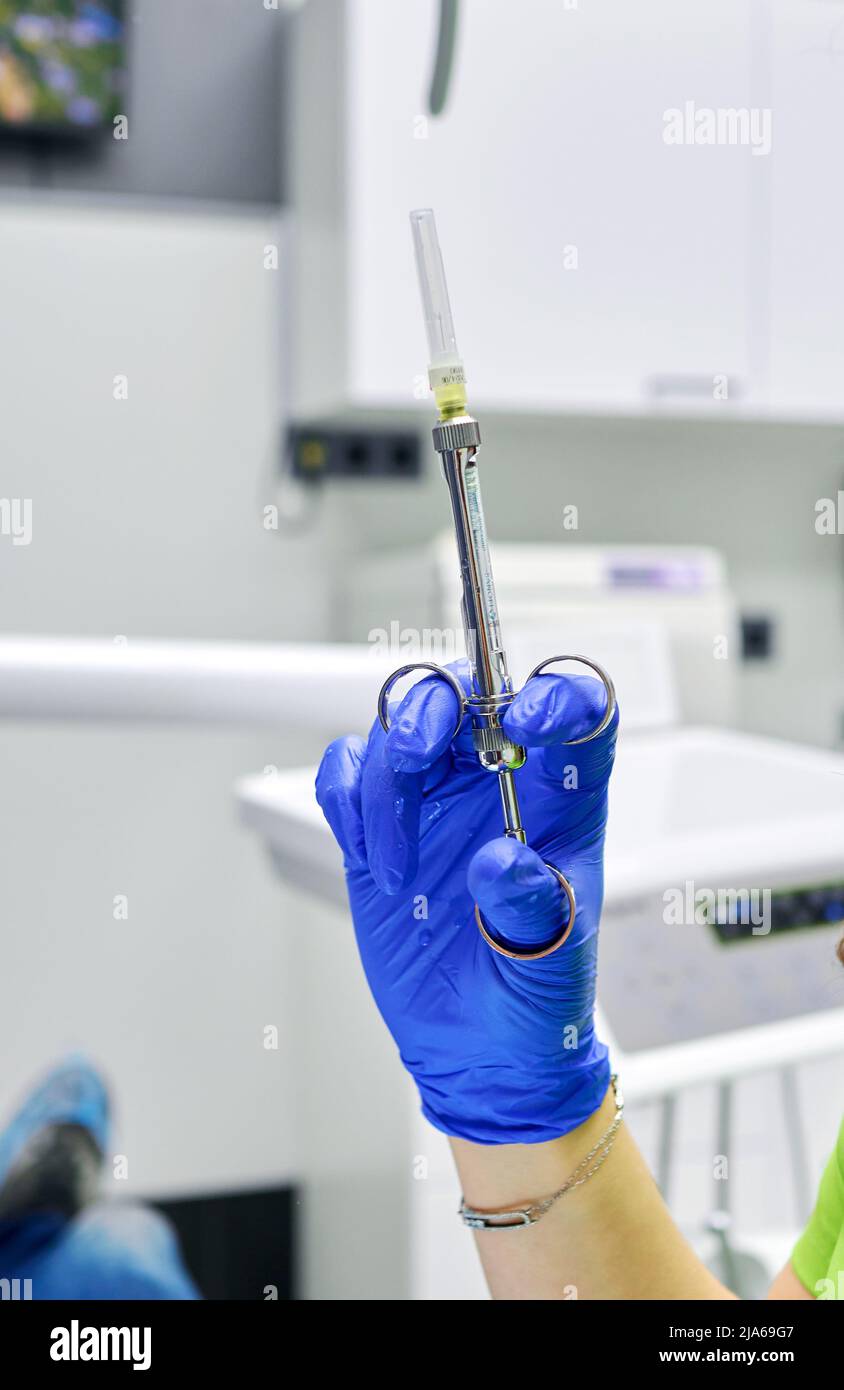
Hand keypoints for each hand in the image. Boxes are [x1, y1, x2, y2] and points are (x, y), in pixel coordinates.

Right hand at [316, 663, 617, 1143]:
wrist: (479, 1048)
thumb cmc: (534, 997)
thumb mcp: (554, 962)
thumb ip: (534, 908)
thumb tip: (502, 862)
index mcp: (562, 803)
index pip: (577, 714)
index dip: (557, 696)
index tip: (529, 719)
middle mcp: (499, 784)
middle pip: (468, 693)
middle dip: (433, 709)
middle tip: (416, 757)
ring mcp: (437, 799)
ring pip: (402, 725)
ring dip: (384, 777)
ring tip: (393, 863)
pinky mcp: (382, 826)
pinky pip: (350, 770)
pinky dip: (344, 795)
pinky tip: (364, 850)